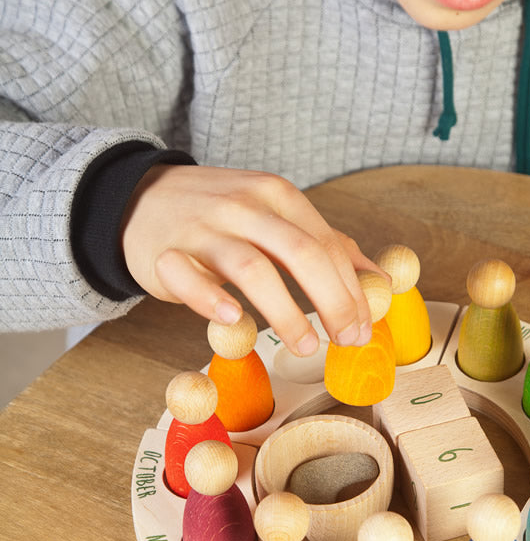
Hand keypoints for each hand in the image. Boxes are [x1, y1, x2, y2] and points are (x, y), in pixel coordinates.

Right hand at [121, 164, 382, 354]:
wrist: (140, 197)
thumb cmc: (220, 215)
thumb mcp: (274, 214)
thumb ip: (323, 243)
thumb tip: (377, 279)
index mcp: (276, 194)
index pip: (325, 243)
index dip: (351, 289)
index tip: (363, 328)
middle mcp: (243, 206)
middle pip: (299, 252)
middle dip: (332, 301)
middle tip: (346, 340)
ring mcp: (202, 228)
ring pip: (251, 268)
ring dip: (285, 311)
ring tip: (306, 345)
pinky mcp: (164, 254)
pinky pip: (189, 278)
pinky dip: (213, 301)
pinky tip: (238, 322)